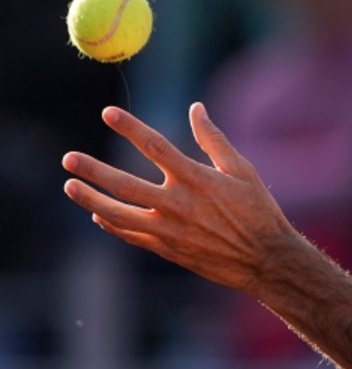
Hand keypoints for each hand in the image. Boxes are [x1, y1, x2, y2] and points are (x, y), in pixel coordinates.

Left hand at [62, 103, 300, 290]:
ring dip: (92, 200)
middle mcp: (180, 204)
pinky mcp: (169, 250)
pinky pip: (132, 236)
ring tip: (70, 187)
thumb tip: (196, 108)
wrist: (265, 259)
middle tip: (69, 159)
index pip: (156, 146)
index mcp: (198, 180)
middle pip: (125, 184)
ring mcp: (171, 230)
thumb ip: (214, 140)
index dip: (130, 128)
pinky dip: (112, 225)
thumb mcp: (242, 171)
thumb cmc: (259, 211)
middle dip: (94, 170)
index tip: (108, 113)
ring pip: (120, 214)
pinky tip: (98, 215)